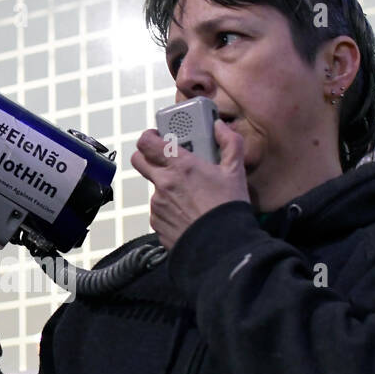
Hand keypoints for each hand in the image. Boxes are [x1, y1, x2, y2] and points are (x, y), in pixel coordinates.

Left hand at [129, 120, 248, 249]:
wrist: (220, 246)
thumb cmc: (227, 208)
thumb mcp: (236, 171)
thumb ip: (229, 143)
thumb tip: (220, 127)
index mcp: (180, 165)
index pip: (147, 142)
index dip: (149, 137)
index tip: (157, 137)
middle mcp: (163, 183)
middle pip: (139, 161)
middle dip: (148, 156)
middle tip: (165, 159)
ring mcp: (157, 204)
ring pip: (153, 187)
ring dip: (166, 187)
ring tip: (189, 195)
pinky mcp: (156, 223)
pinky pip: (158, 210)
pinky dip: (169, 208)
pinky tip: (187, 213)